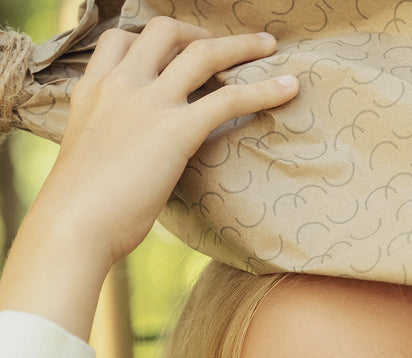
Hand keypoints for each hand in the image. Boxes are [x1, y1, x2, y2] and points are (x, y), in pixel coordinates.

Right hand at [50, 18, 297, 265]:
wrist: (74, 224)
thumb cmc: (80, 210)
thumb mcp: (88, 162)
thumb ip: (112, 147)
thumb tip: (132, 168)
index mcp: (93, 90)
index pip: (120, 40)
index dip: (150, 40)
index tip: (173, 50)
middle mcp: (122, 85)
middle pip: (164, 31)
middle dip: (198, 33)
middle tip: (224, 47)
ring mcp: (149, 103)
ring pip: (202, 53)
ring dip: (240, 45)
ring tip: (268, 46)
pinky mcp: (177, 129)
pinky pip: (229, 98)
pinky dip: (263, 89)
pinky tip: (288, 89)